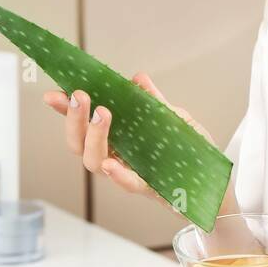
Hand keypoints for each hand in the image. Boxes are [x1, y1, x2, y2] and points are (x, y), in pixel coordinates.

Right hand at [41, 72, 213, 210]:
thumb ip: (155, 102)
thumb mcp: (174, 119)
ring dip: (94, 137)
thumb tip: (138, 78)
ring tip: (102, 114)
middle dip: (74, 120)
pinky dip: (118, 174)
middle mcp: (116, 156)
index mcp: (118, 137)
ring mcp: (128, 173)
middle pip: (79, 143)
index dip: (65, 111)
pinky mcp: (149, 188)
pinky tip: (111, 164)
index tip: (53, 95)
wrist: (214, 184)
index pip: (83, 124)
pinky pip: (128, 184)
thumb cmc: (188, 152)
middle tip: (80, 97)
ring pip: (95, 162)